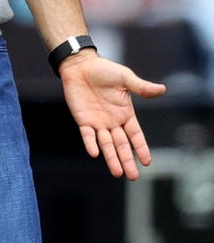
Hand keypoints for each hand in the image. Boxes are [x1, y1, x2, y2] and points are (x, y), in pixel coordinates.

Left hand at [58, 52, 165, 179]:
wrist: (80, 66)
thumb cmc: (104, 70)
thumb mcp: (125, 78)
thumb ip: (141, 87)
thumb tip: (163, 90)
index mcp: (125, 113)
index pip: (135, 134)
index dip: (141, 147)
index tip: (147, 162)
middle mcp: (113, 122)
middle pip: (122, 145)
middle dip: (127, 160)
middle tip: (133, 176)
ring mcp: (98, 123)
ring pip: (106, 145)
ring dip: (111, 158)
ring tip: (117, 173)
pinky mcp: (83, 120)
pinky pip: (87, 135)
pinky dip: (91, 143)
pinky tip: (95, 153)